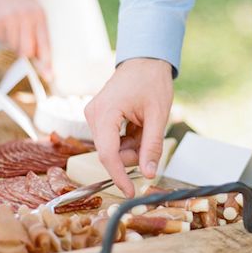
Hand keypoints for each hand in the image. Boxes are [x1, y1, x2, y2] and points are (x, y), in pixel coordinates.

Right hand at [0, 0, 51, 79]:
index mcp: (39, 15)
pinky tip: (2, 24)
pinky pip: (1, 40)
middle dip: (25, 56)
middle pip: (27, 51)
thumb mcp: (32, 11)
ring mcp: (10, 19)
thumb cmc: (15, 1)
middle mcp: (26, 17)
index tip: (48, 76)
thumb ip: (37, 33)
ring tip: (11, 28)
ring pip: (13, 47)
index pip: (45, 44)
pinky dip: (2, 37)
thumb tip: (40, 59)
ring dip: (12, 43)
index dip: (46, 62)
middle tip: (21, 51)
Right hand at [84, 58, 173, 196]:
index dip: (119, 176)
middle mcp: (93, 115)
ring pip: (112, 148)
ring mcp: (93, 116)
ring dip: (131, 146)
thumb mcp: (158, 115)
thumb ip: (152, 146)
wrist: (145, 60)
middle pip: (111, 153)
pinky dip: (127, 139)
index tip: (130, 192)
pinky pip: (112, 140)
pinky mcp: (97, 117)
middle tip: (150, 137)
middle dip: (132, 154)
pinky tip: (137, 124)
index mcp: (105, 113)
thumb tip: (148, 174)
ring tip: (144, 126)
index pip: (108, 154)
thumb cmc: (152, 82)